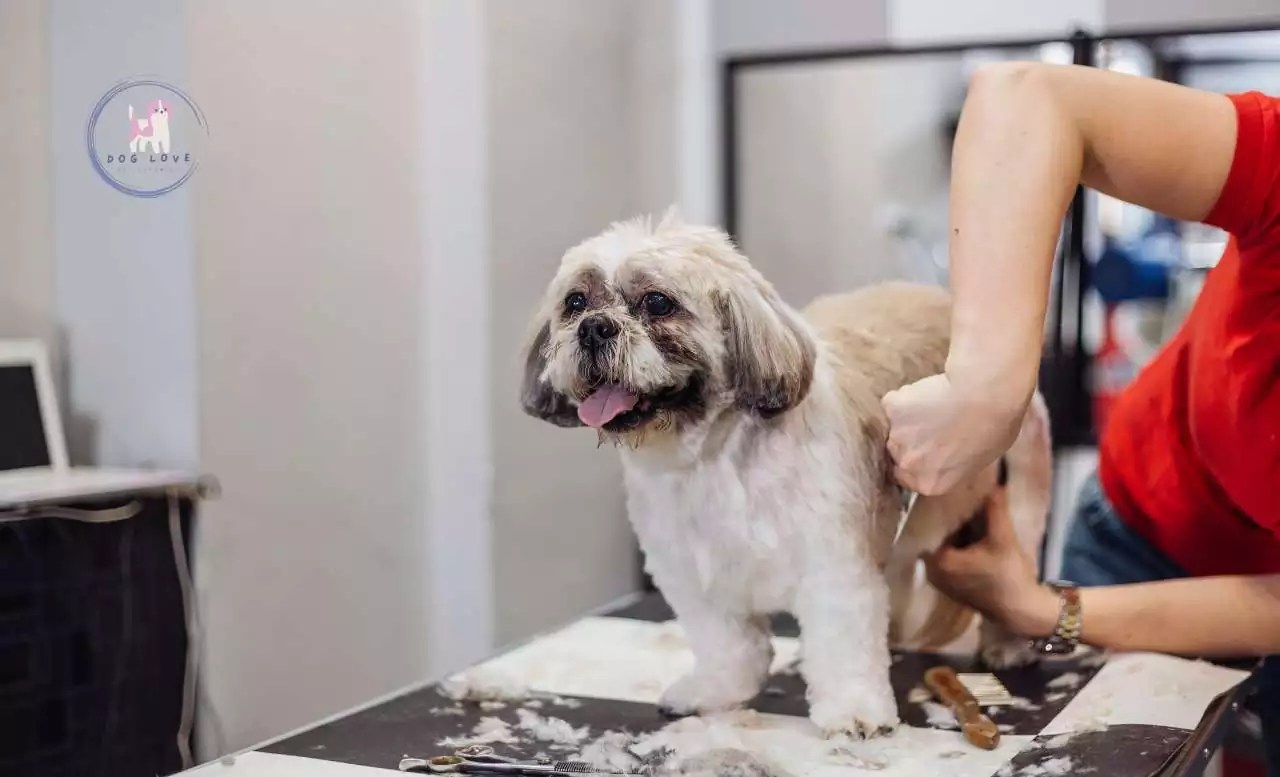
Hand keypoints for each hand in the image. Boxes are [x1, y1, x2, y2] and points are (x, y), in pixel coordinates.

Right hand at [882, 372, 1022, 494]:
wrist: (986, 396)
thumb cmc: (994, 426)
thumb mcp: (978, 460)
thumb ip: (951, 465)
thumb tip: (947, 455)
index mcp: (929, 484)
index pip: (907, 479)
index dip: (917, 461)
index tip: (926, 449)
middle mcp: (908, 465)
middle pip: (896, 454)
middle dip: (910, 440)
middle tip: (932, 425)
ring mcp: (897, 436)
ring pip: (894, 427)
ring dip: (907, 419)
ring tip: (933, 406)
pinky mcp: (892, 408)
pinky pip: (893, 403)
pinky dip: (905, 397)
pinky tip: (928, 392)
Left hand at [924, 489, 1056, 637]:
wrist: (1021, 610)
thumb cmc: (1008, 575)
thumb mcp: (1003, 538)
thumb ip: (995, 509)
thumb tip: (993, 483)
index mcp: (938, 561)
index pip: (934, 527)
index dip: (946, 511)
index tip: (955, 495)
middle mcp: (932, 572)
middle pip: (939, 537)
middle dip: (951, 522)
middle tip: (963, 501)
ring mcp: (941, 581)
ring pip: (946, 548)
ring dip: (956, 535)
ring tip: (968, 514)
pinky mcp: (952, 586)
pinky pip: (950, 559)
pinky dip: (958, 548)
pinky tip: (971, 535)